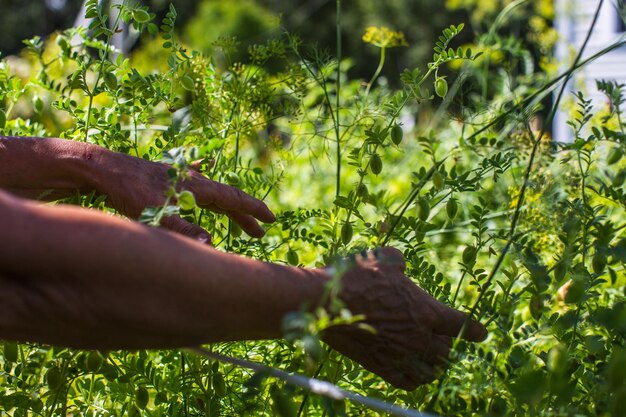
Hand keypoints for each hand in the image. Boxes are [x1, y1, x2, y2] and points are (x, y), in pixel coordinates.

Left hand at [93, 149, 274, 242]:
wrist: (104, 168)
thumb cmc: (130, 192)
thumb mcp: (157, 214)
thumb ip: (185, 229)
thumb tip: (211, 246)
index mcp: (197, 188)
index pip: (234, 199)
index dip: (254, 210)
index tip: (271, 219)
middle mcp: (194, 181)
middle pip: (227, 199)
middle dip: (245, 215)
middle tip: (260, 231)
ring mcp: (182, 178)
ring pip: (213, 195)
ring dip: (228, 208)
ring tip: (239, 220)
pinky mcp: (168, 178)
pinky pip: (196, 182)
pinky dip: (205, 184)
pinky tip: (206, 169)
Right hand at [321, 248, 486, 389]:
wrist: (325, 303)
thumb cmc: (355, 277)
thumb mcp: (383, 258)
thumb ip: (400, 263)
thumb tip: (402, 267)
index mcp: (426, 310)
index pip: (462, 326)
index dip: (474, 330)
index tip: (481, 333)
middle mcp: (418, 337)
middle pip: (447, 350)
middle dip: (446, 344)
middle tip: (441, 338)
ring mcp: (400, 355)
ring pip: (431, 370)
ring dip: (433, 363)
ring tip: (430, 358)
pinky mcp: (381, 367)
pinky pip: (408, 382)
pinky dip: (415, 379)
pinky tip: (413, 373)